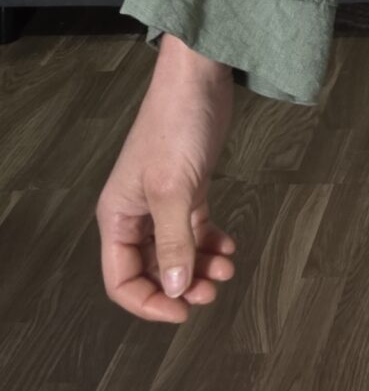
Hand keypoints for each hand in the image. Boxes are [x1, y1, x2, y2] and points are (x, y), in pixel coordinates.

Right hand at [96, 37, 237, 321]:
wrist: (198, 78)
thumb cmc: (175, 126)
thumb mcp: (173, 190)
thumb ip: (173, 242)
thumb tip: (176, 290)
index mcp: (118, 217)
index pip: (121, 279)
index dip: (149, 302)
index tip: (183, 312)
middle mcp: (136, 214)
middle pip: (151, 270)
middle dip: (181, 286)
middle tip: (213, 291)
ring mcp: (163, 203)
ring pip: (177, 253)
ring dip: (200, 267)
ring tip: (227, 269)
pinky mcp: (188, 189)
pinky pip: (195, 231)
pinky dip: (210, 243)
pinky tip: (228, 247)